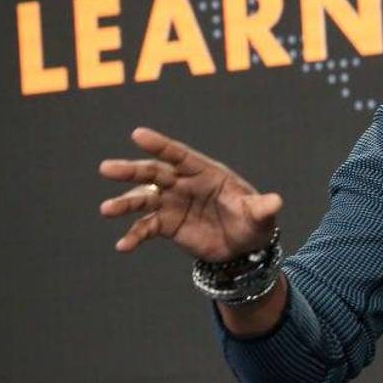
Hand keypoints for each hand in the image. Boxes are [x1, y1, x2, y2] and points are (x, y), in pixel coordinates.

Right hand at [98, 127, 281, 261]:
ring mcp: (172, 203)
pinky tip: (123, 246)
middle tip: (107, 168)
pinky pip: (146, 228)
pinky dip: (134, 236)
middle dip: (131, 170)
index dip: (160, 145)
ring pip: (143, 199)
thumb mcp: (260, 215)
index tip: (138, 135)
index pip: (180, 155)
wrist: (243, 246)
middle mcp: (184, 184)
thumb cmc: (252, 220)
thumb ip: (263, 208)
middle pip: (154, 173)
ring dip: (124, 203)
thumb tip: (276, 202)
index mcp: (206, 172)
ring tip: (106, 209)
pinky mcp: (167, 225)